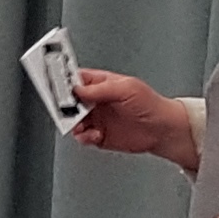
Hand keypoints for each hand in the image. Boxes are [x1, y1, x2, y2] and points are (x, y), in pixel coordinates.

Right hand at [68, 70, 200, 171]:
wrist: (163, 130)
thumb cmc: (151, 104)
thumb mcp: (126, 88)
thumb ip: (100, 90)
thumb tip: (78, 89)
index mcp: (101, 84)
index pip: (76, 79)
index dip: (64, 81)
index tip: (55, 85)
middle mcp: (97, 101)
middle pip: (70, 101)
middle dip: (65, 105)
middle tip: (66, 109)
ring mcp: (97, 118)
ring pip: (73, 120)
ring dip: (74, 123)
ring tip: (81, 125)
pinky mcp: (100, 135)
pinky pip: (83, 136)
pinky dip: (84, 137)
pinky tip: (94, 135)